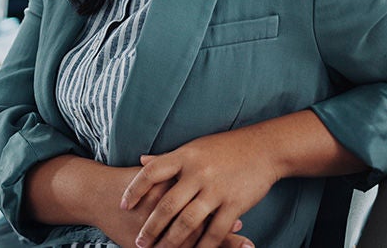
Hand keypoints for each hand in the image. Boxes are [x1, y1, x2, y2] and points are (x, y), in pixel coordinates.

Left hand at [119, 129, 276, 247]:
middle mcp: (198, 173)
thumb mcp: (193, 148)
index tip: (123, 205)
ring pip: (188, 221)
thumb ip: (167, 158)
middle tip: (139, 241)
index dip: (135, 190)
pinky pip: (215, 231)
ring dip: (172, 240)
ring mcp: (216, 190)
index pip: (151, 174)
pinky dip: (203, 246)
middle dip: (151, 226)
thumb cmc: (224, 148)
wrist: (263, 148)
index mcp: (184, 157)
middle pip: (167, 204)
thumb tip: (141, 161)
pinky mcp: (234, 204)